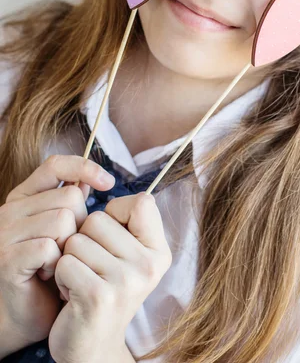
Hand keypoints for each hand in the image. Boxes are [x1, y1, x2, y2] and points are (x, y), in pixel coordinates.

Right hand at [0, 155, 114, 357]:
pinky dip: (58, 262)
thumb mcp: (63, 230)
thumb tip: (94, 177)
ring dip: (70, 245)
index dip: (84, 167)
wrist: (25, 315)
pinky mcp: (8, 259)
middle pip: (68, 197)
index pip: (55, 165)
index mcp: (23, 197)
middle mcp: (10, 211)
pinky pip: (49, 246)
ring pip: (62, 220)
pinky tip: (51, 274)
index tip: (108, 182)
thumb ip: (71, 203)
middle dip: (81, 223)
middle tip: (70, 248)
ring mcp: (5, 234)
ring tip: (61, 262)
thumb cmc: (49, 270)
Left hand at [49, 192, 171, 362]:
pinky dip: (59, 276)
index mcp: (158, 251)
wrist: (93, 346)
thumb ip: (126, 223)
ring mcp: (126, 281)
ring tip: (82, 280)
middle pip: (98, 219)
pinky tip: (71, 293)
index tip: (112, 236)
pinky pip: (64, 262)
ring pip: (77, 239)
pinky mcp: (98, 296)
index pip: (142, 201)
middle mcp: (148, 265)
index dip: (117, 211)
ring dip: (70, 259)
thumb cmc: (104, 289)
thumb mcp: (128, 256)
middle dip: (85, 239)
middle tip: (92, 267)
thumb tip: (101, 180)